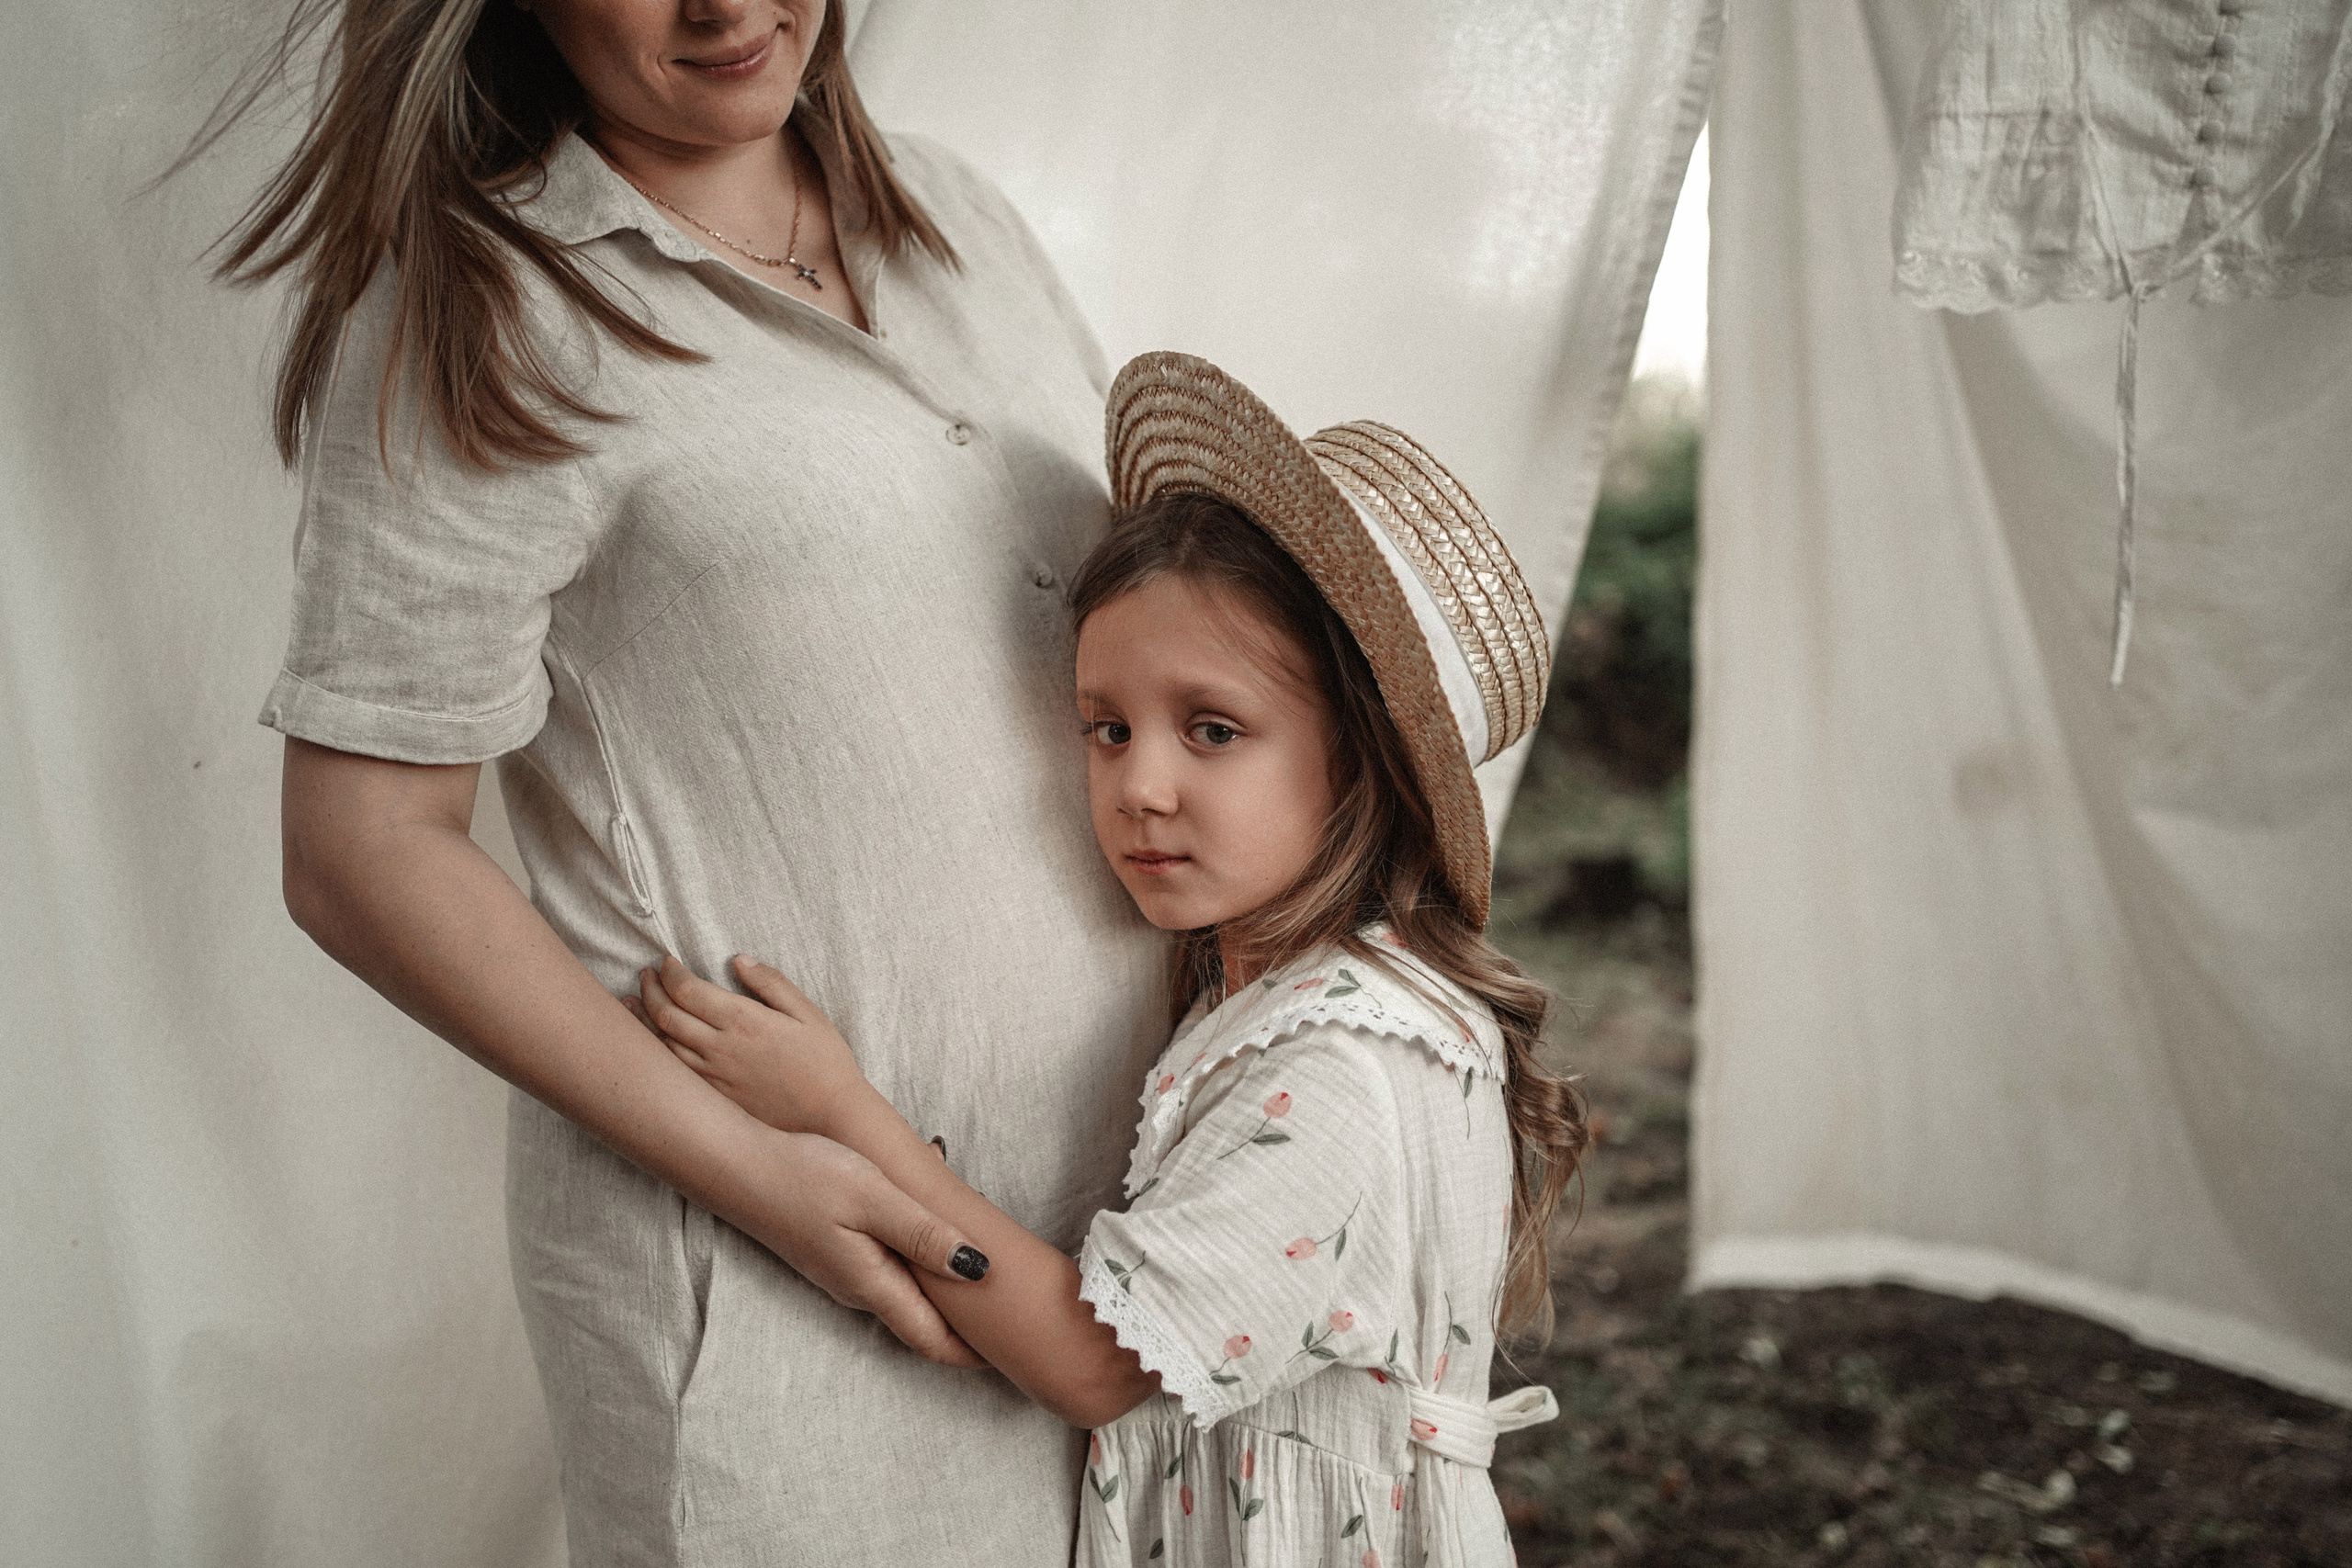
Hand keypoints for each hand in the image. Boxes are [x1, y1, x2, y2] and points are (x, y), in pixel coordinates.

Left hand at [636, 954, 873, 1138]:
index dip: (669, 972)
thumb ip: (771, 983)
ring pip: (662, 1044)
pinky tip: (650, 1043)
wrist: (831, 1118)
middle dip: (651, 989)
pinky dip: (655, 1051)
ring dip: (643, 1019)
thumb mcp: (807, 1012)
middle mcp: (721, 1048)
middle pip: (666, 1014)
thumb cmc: (825, 1062)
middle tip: (647, 975)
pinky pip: (673, 1072)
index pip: (687, 989)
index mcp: (743, 1020)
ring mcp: (713, 1077)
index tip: (666, 962)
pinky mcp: (713, 1099)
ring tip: (635, 1001)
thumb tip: (738, 960)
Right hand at [731, 1127, 988, 1369]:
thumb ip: (924, 1235)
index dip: (971, 1354)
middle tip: (1007, 1327)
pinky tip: (936, 1248)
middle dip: (964, 1332)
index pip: (931, 1339)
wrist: (737, 1167)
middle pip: (921, 1325)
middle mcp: (858, 1289)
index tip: (1010, 1357)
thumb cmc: (805, 1178)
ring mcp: (843, 1272)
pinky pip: (887, 1275)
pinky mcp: (834, 1251)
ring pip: (905, 1298)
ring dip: (943, 1301)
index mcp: (873, 1285)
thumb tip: (978, 1270)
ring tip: (984, 1289)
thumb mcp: (875, 1200)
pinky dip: (920, 1274)